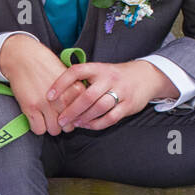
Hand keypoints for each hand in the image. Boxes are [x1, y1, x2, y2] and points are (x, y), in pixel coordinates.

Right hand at [0, 34, 88, 136]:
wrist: (24, 57)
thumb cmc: (46, 66)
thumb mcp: (68, 77)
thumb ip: (75, 93)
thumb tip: (78, 113)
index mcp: (75, 90)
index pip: (81, 116)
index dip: (74, 118)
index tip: (67, 115)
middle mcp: (63, 99)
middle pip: (68, 126)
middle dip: (62, 124)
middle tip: (56, 118)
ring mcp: (46, 104)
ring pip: (54, 130)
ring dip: (50, 127)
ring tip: (45, 118)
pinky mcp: (31, 108)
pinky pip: (38, 130)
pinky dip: (37, 127)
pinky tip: (36, 118)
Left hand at [45, 60, 179, 131]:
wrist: (146, 76)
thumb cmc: (114, 76)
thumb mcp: (100, 70)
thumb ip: (82, 79)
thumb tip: (55, 92)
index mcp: (98, 68)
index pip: (76, 72)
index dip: (61, 83)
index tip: (49, 95)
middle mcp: (109, 78)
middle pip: (87, 96)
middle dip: (71, 110)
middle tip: (60, 119)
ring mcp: (121, 91)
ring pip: (99, 108)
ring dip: (84, 118)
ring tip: (74, 123)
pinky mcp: (128, 105)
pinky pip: (110, 118)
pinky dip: (97, 124)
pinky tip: (87, 126)